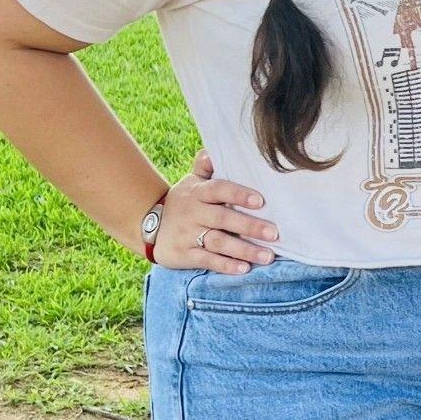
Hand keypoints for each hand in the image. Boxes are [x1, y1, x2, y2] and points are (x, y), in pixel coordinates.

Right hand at [151, 150, 277, 271]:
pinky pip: (207, 260)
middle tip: (274, 233)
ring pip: (218, 242)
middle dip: (249, 226)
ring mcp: (188, 235)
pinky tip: (244, 269)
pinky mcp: (185, 255)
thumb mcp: (190, 183)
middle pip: (223, 218)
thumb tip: (212, 150)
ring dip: (244, 250)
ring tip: (267, 256)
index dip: (239, 194)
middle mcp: (194, 213)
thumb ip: (204, 167)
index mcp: (198, 192)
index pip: (219, 189)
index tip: (261, 201)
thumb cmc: (183, 202)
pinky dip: (225, 265)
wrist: (146, 226)